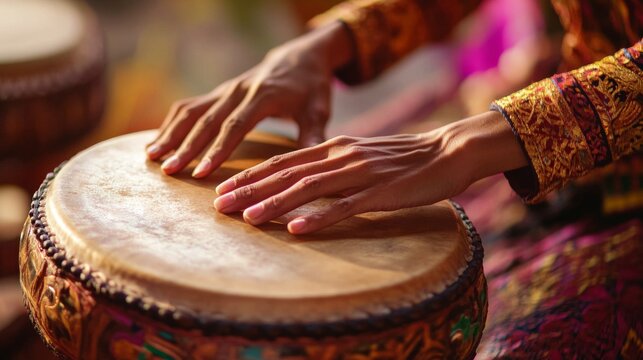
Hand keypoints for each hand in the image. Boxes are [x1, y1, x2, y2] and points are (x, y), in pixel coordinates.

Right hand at [146, 22, 352, 177]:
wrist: (299, 56)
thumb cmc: (311, 87)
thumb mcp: (319, 108)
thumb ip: (314, 133)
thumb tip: (312, 160)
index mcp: (264, 96)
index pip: (236, 125)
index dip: (217, 149)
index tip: (202, 172)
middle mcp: (239, 91)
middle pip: (207, 120)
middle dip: (186, 147)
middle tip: (169, 171)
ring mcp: (226, 90)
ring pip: (192, 111)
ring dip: (171, 133)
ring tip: (151, 157)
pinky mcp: (219, 93)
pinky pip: (190, 106)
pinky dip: (171, 123)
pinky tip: (158, 142)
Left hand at [213, 111, 527, 233]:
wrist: (448, 151)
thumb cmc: (404, 159)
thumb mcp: (361, 156)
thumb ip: (334, 166)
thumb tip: (305, 182)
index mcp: (335, 146)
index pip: (284, 161)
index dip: (252, 175)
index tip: (225, 190)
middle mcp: (341, 155)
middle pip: (287, 172)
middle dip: (251, 189)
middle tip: (220, 206)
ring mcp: (360, 173)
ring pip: (309, 188)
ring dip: (276, 202)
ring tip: (248, 217)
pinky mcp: (380, 192)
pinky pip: (345, 206)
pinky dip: (319, 217)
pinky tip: (297, 229)